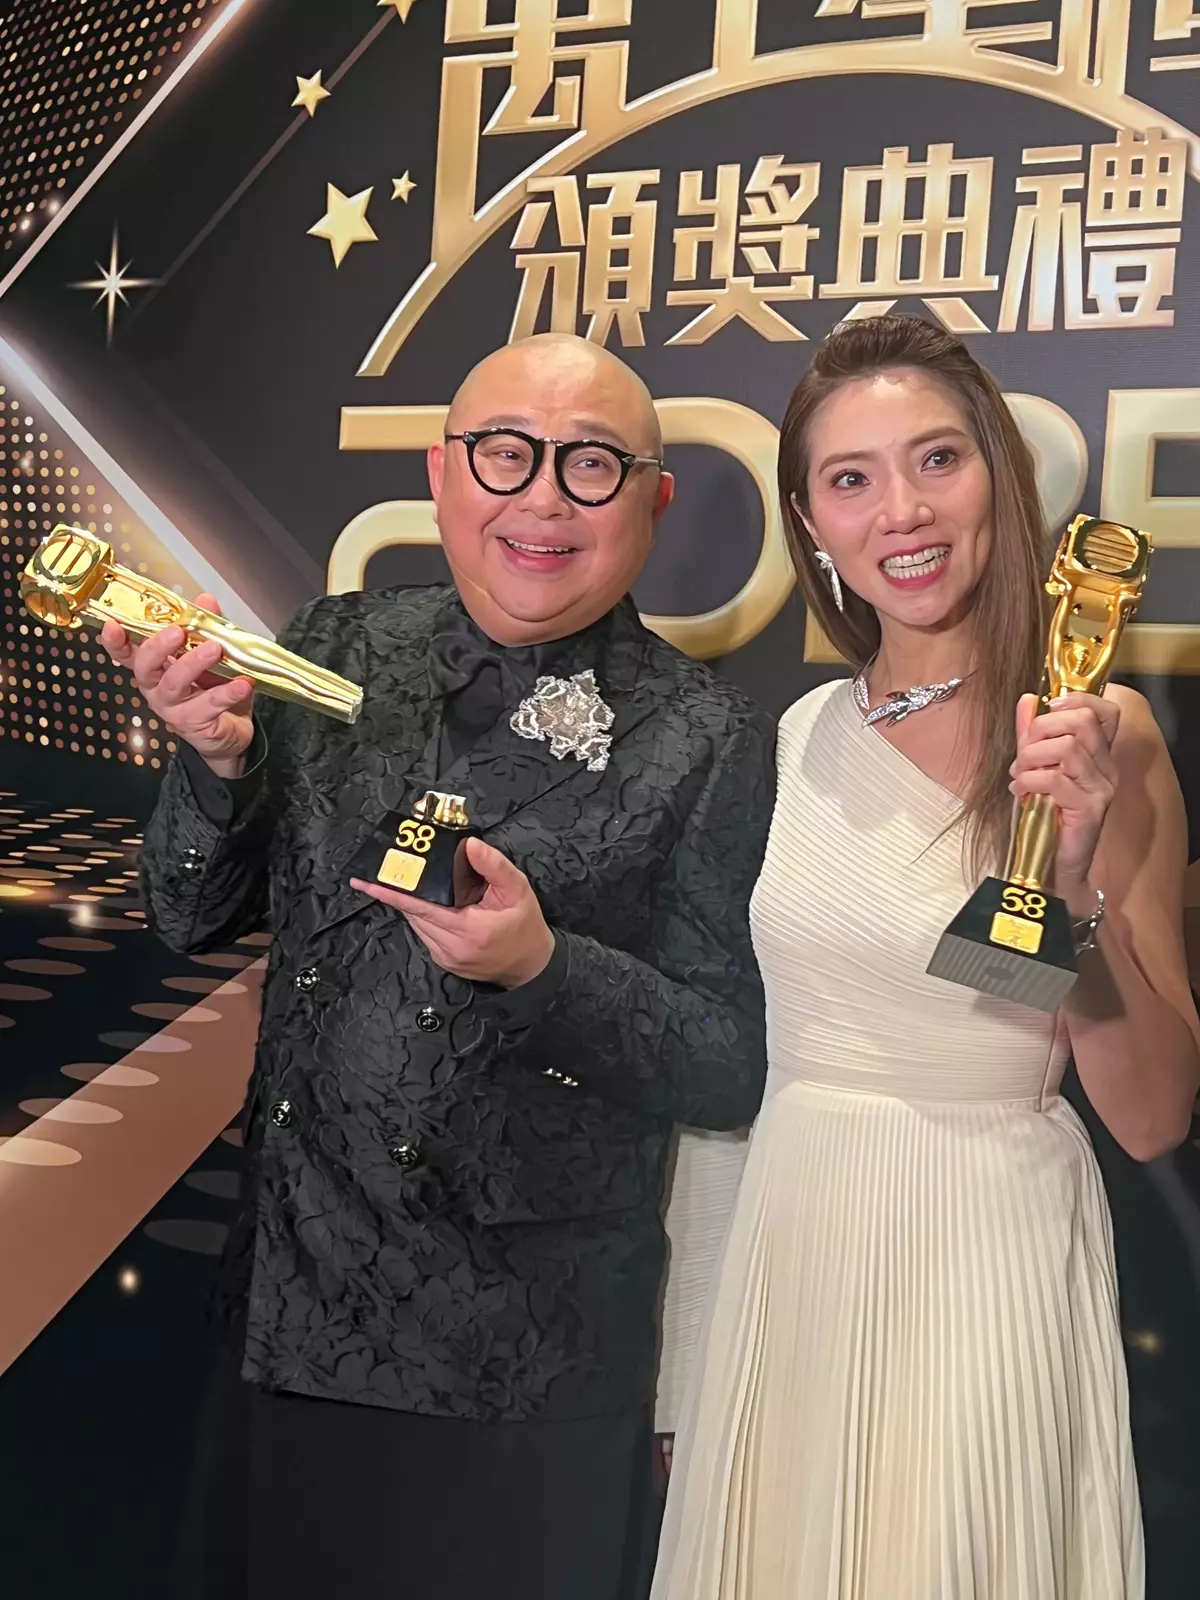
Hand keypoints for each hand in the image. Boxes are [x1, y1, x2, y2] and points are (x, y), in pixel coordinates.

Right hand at [99, 592, 254, 777]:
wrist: (234, 730)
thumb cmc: (214, 689)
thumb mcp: (211, 654)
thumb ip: (206, 627)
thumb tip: (205, 599)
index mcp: (155, 668)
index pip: (127, 653)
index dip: (115, 641)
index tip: (112, 624)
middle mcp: (157, 688)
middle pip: (146, 667)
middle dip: (158, 647)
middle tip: (177, 631)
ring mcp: (173, 709)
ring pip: (174, 685)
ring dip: (193, 664)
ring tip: (215, 649)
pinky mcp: (195, 725)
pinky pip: (209, 706)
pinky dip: (227, 693)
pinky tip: (242, 684)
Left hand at [350, 837, 555, 988]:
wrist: (531, 966)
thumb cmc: (525, 926)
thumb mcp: (518, 890)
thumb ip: (494, 866)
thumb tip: (470, 844)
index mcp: (468, 928)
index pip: (420, 906)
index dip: (393, 893)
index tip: (367, 883)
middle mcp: (450, 947)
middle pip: (414, 914)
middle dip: (400, 891)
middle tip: (384, 871)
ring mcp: (445, 957)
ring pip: (416, 924)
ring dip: (412, 903)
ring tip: (407, 882)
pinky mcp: (444, 961)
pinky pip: (424, 933)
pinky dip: (424, 916)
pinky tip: (431, 902)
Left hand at [1010, 691, 1119, 904]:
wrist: (1054, 862)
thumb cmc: (1047, 813)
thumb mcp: (1036, 766)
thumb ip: (1033, 734)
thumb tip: (1027, 699)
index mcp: (1098, 753)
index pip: (1106, 711)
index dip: (1078, 699)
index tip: (1049, 706)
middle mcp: (1106, 767)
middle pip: (1082, 722)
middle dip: (1042, 728)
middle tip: (1023, 750)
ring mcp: (1101, 787)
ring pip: (1068, 747)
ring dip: (1032, 756)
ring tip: (1019, 774)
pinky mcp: (1091, 808)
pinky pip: (1055, 779)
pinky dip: (1029, 780)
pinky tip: (1021, 791)